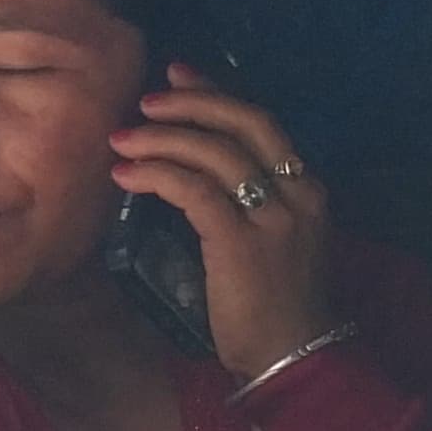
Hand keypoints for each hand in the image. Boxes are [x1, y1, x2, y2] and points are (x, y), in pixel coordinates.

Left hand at [112, 62, 336, 379]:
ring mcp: (273, 217)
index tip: (178, 75)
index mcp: (309, 190)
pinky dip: (155, 175)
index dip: (217, 94)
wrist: (295, 355)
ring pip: (214, 153)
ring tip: (121, 141)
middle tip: (145, 102)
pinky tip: (126, 175)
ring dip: (161, 139)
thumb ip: (251, 203)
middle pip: (244, 124)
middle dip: (191, 104)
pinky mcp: (240, 241)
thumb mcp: (277, 241)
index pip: (263, 125)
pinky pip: (192, 190)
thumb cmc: (280, 304)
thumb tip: (195, 169)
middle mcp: (298, 195)